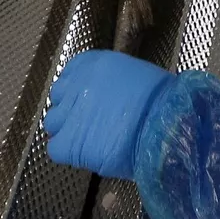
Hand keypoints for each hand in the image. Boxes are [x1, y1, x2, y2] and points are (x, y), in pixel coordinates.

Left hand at [44, 50, 173, 178]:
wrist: (166, 128)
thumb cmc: (163, 102)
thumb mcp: (136, 77)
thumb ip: (114, 83)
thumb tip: (109, 95)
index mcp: (94, 65)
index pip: (70, 75)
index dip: (78, 91)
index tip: (89, 101)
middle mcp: (77, 85)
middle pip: (59, 98)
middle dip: (71, 109)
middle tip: (90, 122)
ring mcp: (70, 114)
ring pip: (53, 122)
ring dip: (67, 130)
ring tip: (89, 140)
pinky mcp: (70, 142)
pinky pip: (55, 148)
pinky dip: (67, 152)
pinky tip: (86, 154)